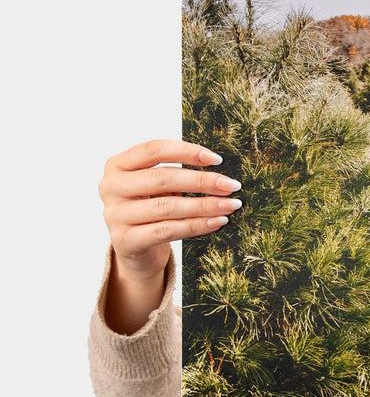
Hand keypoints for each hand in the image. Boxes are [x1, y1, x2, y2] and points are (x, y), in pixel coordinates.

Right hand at [98, 139, 241, 332]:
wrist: (135, 247)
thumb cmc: (152, 207)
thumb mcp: (158, 185)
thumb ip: (178, 173)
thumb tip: (221, 173)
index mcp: (117, 165)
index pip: (154, 150)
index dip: (186, 152)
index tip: (217, 159)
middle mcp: (110, 187)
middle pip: (162, 178)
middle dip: (202, 181)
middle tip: (232, 185)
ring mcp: (114, 215)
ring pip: (167, 207)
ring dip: (205, 205)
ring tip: (231, 205)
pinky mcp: (124, 240)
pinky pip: (167, 231)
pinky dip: (196, 226)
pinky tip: (218, 222)